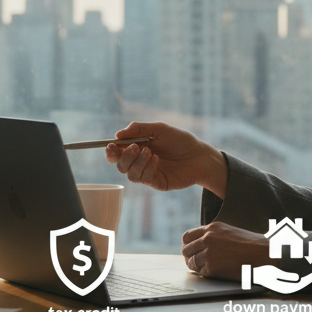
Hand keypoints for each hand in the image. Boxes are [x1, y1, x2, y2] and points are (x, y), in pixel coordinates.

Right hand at [105, 121, 227, 195]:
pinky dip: (147, 168)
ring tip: (150, 152)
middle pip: (119, 165)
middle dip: (123, 157)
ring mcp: (147, 173)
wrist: (200, 155)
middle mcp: (139, 162)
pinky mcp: (156, 183)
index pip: (117, 152)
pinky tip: (157, 160)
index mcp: (137, 148)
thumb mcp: (160, 129)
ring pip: (129, 174)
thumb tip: (118, 134)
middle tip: (135, 147)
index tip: (111, 145)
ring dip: (137, 162)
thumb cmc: (181, 140)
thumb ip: (139, 128)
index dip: (111, 151)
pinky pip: (144, 179)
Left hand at [180, 222, 271, 279]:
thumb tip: (199, 245)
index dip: (187, 246)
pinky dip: (206, 274)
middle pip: (186, 250)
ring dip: (197, 267)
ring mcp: (209, 252)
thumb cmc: (251, 244)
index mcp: (212, 228)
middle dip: (189, 257)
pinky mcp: (213, 266)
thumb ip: (213, 236)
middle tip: (194, 262)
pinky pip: (201, 272)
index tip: (190, 251)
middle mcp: (208, 238)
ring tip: (206, 268)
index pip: (187, 237)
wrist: (264, 254)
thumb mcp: (229, 232)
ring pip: (192, 262)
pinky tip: (215, 272)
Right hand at [251, 265, 311, 293]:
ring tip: (311, 274)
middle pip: (301, 285)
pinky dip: (299, 278)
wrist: (253, 274)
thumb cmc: (262, 273)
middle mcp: (285, 289)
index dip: (309, 279)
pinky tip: (302, 275)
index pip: (300, 285)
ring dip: (304, 279)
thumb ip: (286, 276)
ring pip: (298, 283)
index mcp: (283, 288)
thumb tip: (298, 278)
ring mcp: (284, 286)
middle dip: (309, 279)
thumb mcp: (274, 272)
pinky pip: (294, 281)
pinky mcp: (282, 283)